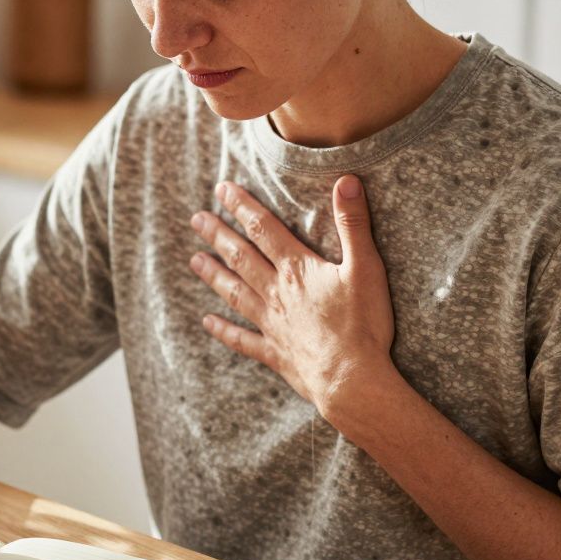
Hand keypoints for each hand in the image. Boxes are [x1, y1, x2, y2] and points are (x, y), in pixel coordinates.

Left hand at [186, 175, 395, 415]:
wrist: (351, 379)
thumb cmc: (363, 324)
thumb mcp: (366, 267)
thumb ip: (353, 224)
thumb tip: (345, 181)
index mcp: (297, 270)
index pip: (263, 229)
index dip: (242, 207)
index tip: (221, 190)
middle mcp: (276, 293)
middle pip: (241, 257)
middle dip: (218, 235)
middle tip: (196, 219)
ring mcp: (271, 324)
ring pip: (234, 293)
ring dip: (213, 275)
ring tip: (194, 260)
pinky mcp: (273, 352)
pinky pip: (242, 339)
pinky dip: (223, 330)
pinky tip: (207, 322)